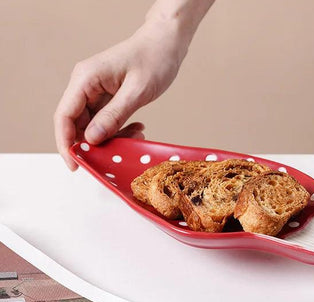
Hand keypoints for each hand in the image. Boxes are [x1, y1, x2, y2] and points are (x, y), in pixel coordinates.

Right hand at [54, 20, 187, 169]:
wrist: (166, 43)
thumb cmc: (153, 58)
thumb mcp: (136, 91)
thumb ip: (114, 116)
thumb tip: (92, 139)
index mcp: (86, 79)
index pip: (65, 116)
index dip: (66, 143)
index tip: (75, 164)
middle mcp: (86, 86)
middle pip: (78, 125)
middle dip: (95, 144)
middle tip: (117, 154)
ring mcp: (96, 92)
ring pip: (94, 126)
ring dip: (112, 138)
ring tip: (136, 136)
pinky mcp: (108, 98)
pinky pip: (107, 121)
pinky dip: (120, 130)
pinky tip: (138, 129)